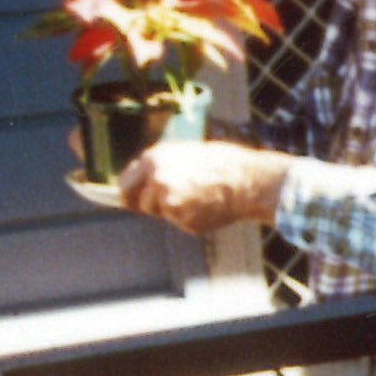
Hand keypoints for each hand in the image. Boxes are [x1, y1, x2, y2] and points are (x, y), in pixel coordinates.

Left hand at [116, 140, 287, 235]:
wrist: (250, 182)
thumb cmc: (225, 162)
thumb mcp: (188, 152)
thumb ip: (164, 166)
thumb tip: (147, 180)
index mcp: (155, 159)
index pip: (126, 183)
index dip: (130, 192)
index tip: (133, 199)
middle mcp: (156, 180)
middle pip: (136, 202)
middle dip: (145, 205)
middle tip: (161, 206)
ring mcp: (169, 202)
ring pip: (161, 214)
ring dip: (173, 211)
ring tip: (199, 199)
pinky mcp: (184, 222)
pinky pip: (181, 223)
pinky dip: (192, 219)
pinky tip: (210, 207)